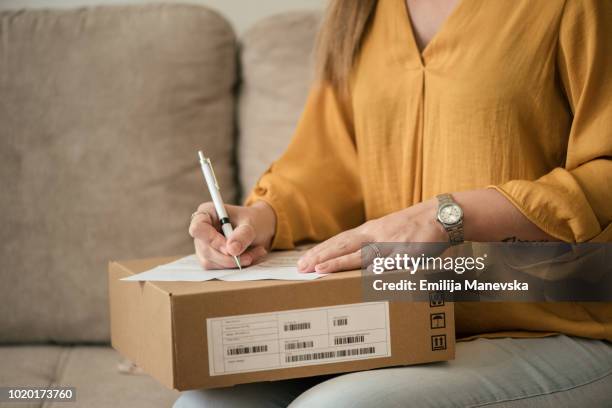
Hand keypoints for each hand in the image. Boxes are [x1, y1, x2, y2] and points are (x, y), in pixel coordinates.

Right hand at [189, 201, 275, 268]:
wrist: (260, 229)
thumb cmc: (254, 220)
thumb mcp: (252, 223)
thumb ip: (243, 234)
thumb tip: (232, 250)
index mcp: (207, 213)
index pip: (198, 228)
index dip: (212, 240)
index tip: (230, 248)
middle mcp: (201, 230)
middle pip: (205, 250)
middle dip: (228, 257)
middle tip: (250, 257)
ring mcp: (203, 246)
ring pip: (211, 262)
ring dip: (235, 262)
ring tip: (256, 252)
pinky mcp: (210, 259)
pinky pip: (219, 269)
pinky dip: (236, 266)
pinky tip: (250, 257)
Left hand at [297, 199, 447, 272]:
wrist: (440, 216)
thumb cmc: (413, 227)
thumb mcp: (389, 231)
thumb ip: (373, 243)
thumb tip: (354, 257)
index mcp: (371, 231)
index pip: (340, 241)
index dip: (321, 251)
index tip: (304, 261)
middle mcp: (376, 235)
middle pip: (343, 245)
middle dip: (321, 256)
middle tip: (301, 267)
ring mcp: (390, 244)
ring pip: (359, 254)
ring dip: (338, 262)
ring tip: (318, 269)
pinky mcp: (405, 252)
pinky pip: (387, 263)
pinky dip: (373, 270)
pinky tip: (359, 276)